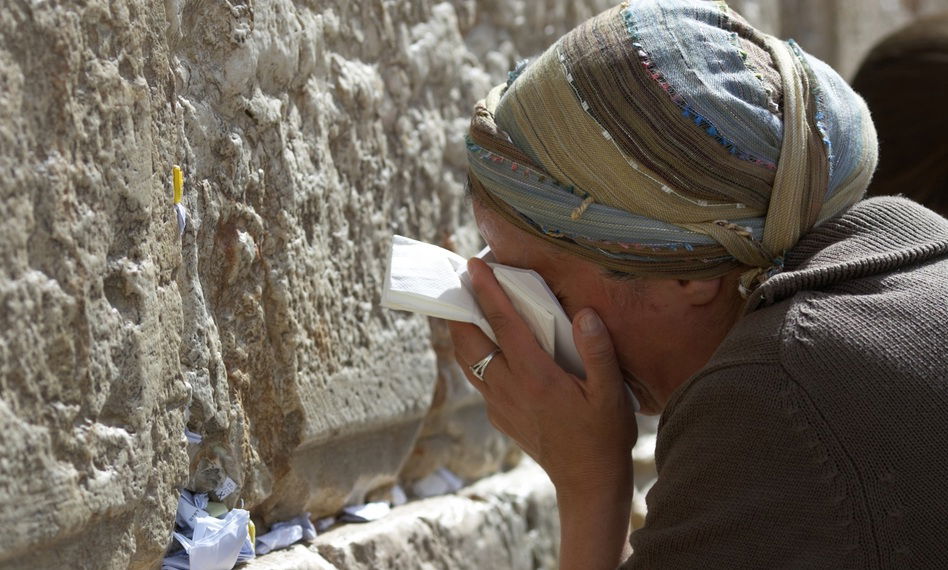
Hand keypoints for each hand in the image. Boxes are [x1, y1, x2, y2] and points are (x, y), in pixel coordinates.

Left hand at [447, 258, 638, 492]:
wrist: (588, 483)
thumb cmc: (604, 436)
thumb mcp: (611, 393)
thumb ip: (598, 351)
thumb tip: (584, 313)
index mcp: (535, 375)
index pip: (503, 323)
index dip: (487, 291)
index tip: (474, 265)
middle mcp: (508, 387)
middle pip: (469, 339)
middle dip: (460, 306)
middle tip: (461, 279)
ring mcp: (499, 404)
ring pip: (467, 360)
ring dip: (461, 331)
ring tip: (464, 305)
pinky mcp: (499, 416)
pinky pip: (479, 378)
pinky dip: (475, 355)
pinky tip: (487, 345)